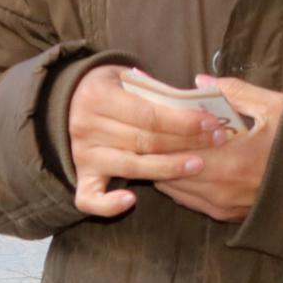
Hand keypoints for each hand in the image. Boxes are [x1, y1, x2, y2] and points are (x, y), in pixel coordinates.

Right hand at [66, 66, 235, 219]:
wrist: (67, 101)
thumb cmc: (109, 89)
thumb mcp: (126, 77)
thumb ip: (156, 89)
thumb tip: (198, 100)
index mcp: (99, 96)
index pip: (149, 114)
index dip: (183, 121)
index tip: (211, 122)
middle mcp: (87, 126)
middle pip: (144, 141)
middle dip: (184, 142)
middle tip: (216, 141)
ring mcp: (83, 154)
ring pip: (130, 167)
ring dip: (166, 169)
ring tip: (197, 165)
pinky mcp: (81, 177)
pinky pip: (89, 198)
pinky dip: (107, 205)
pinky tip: (131, 201)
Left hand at [157, 77, 282, 223]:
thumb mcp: (276, 108)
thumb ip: (236, 92)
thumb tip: (201, 81)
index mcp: (229, 162)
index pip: (174, 149)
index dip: (158, 132)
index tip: (151, 113)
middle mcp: (219, 190)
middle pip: (166, 171)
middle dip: (156, 150)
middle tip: (150, 129)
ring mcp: (221, 207)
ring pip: (172, 188)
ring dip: (164, 167)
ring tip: (162, 144)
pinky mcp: (225, 217)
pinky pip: (187, 200)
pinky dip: (178, 182)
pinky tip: (178, 164)